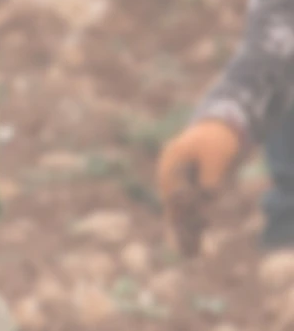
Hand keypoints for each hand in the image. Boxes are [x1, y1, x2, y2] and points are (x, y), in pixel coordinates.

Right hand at [156, 119, 241, 255]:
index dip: (190, 206)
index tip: (203, 218)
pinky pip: (187, 215)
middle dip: (181, 229)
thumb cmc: (216, 140)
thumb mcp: (216, 154)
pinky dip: (191, 229)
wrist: (216, 131)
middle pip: (174, 207)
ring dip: (185, 234)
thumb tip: (208, 196)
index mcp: (171, 165)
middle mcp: (171, 179)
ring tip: (189, 255)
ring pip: (179, 214)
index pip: (177, 192)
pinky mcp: (190, 193)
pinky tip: (191, 249)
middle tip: (187, 252)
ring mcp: (178, 187)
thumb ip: (211, 176)